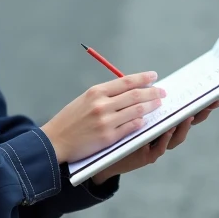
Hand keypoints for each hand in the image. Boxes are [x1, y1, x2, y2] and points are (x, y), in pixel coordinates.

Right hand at [41, 71, 165, 162]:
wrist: (55, 141)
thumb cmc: (70, 120)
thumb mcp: (84, 100)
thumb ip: (104, 95)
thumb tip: (129, 89)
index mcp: (96, 92)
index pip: (126, 81)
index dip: (143, 78)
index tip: (154, 76)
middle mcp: (102, 104)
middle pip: (135, 95)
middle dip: (152, 92)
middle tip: (163, 92)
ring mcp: (106, 121)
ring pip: (137, 111)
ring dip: (151, 106)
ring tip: (159, 104)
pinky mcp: (108, 137)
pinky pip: (131, 127)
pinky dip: (141, 122)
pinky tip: (146, 120)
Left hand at [91, 99, 218, 181]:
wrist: (100, 152)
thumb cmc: (114, 128)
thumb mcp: (128, 110)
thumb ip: (140, 99)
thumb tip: (150, 79)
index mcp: (160, 120)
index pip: (183, 110)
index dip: (197, 103)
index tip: (212, 95)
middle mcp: (162, 134)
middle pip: (186, 123)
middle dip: (199, 114)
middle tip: (210, 104)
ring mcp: (156, 145)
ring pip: (176, 137)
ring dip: (183, 126)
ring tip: (188, 116)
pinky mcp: (146, 157)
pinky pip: (159, 148)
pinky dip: (165, 139)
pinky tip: (168, 129)